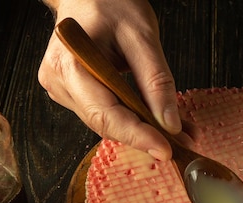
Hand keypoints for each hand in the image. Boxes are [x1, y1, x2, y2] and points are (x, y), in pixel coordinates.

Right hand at [38, 0, 178, 160]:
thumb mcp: (142, 36)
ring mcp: (63, 90)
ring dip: (144, 131)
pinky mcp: (73, 94)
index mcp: (69, 63)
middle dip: (146, 136)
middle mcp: (59, 81)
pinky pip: (107, 115)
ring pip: (108, 124)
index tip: (166, 148)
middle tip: (183, 144)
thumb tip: (169, 123)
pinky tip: (159, 122)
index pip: (105, 114)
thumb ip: (156, 81)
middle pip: (106, 124)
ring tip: (179, 133)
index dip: (137, 135)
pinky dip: (135, 121)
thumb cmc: (110, 2)